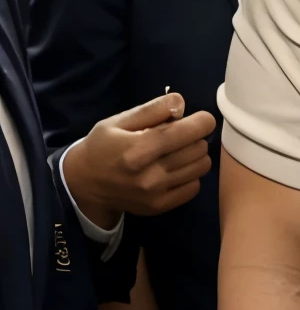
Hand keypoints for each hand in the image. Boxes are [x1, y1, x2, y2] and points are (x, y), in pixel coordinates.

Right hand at [64, 94, 215, 228]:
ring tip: (179, 151)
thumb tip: (181, 103)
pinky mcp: (160, 206)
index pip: (186, 133)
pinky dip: (191, 175)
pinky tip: (176, 169)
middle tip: (181, 135)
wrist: (85, 185)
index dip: (202, 122)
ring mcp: (156, 194)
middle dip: (196, 137)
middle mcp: (150, 174)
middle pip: (198, 149)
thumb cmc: (102, 147)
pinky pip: (194, 187)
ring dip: (196, 155)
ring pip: (201, 168)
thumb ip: (151, 110)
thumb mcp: (119, 121)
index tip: (202, 119)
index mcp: (138, 149)